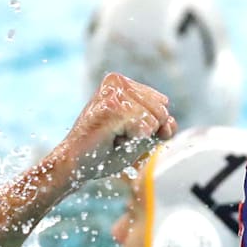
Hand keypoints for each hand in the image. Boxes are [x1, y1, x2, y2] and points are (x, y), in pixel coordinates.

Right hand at [62, 73, 176, 182]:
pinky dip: (132, 140)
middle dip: (145, 131)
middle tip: (116, 135)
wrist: (76, 165)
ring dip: (136, 137)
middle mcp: (117, 81)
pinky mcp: (112, 107)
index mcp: (123, 83)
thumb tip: (170, 122)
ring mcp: (113, 92)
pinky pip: (144, 127)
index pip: (162, 103)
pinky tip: (111, 139)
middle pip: (162, 110)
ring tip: (112, 136)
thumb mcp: (141, 137)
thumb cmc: (104, 151)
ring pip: (154, 119)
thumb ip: (161, 127)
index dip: (151, 125)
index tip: (123, 130)